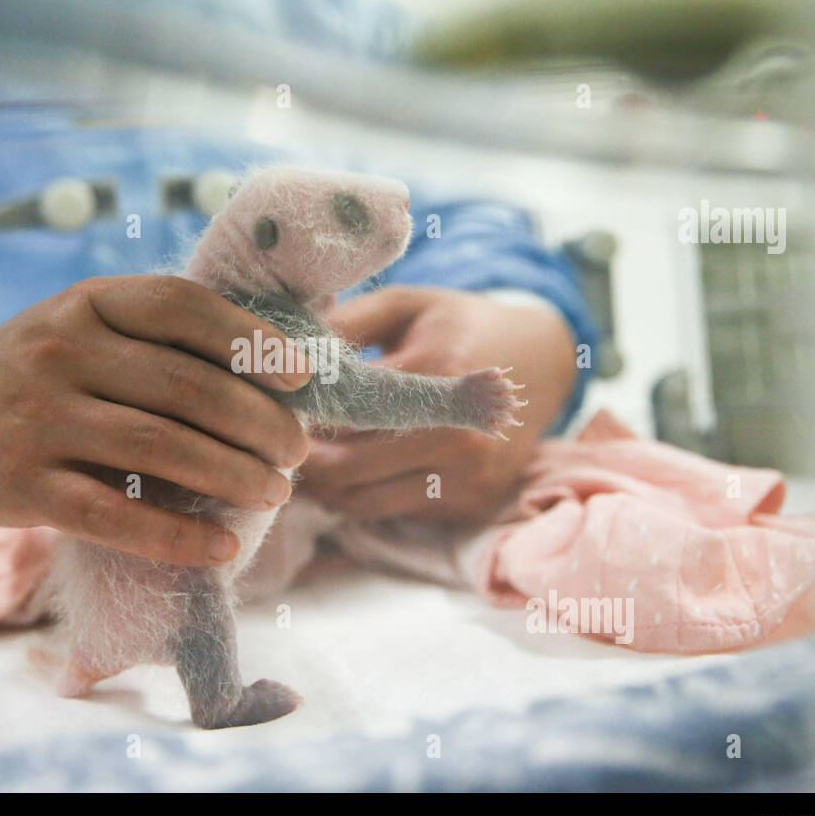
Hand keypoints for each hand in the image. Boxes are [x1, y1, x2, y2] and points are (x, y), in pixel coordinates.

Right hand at [0, 276, 311, 565]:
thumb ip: (159, 341)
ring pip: (158, 447)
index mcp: (89, 302)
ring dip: (232, 474)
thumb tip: (275, 379)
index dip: (249, 339)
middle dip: (257, 422)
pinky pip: (113, 515)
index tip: (300, 377)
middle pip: (185, 386)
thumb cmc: (39, 369)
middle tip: (296, 451)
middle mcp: (61, 352)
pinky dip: (174, 535)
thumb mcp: (85, 326)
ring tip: (275, 490)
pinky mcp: (24, 486)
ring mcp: (39, 420)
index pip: (182, 306)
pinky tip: (222, 547)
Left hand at [297, 285, 575, 522]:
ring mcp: (467, 475)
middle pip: (347, 467)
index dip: (300, 417)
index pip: (344, 411)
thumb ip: (349, 321)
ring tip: (299, 462)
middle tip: (271, 444)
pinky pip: (392, 511)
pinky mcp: (471, 502)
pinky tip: (341, 475)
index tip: (269, 410)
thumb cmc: (461, 325)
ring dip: (323, 488)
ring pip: (362, 501)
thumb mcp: (408, 304)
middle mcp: (456, 433)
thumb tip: (287, 347)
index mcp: (437, 373)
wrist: (544, 362)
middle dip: (302, 460)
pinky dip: (358, 497)